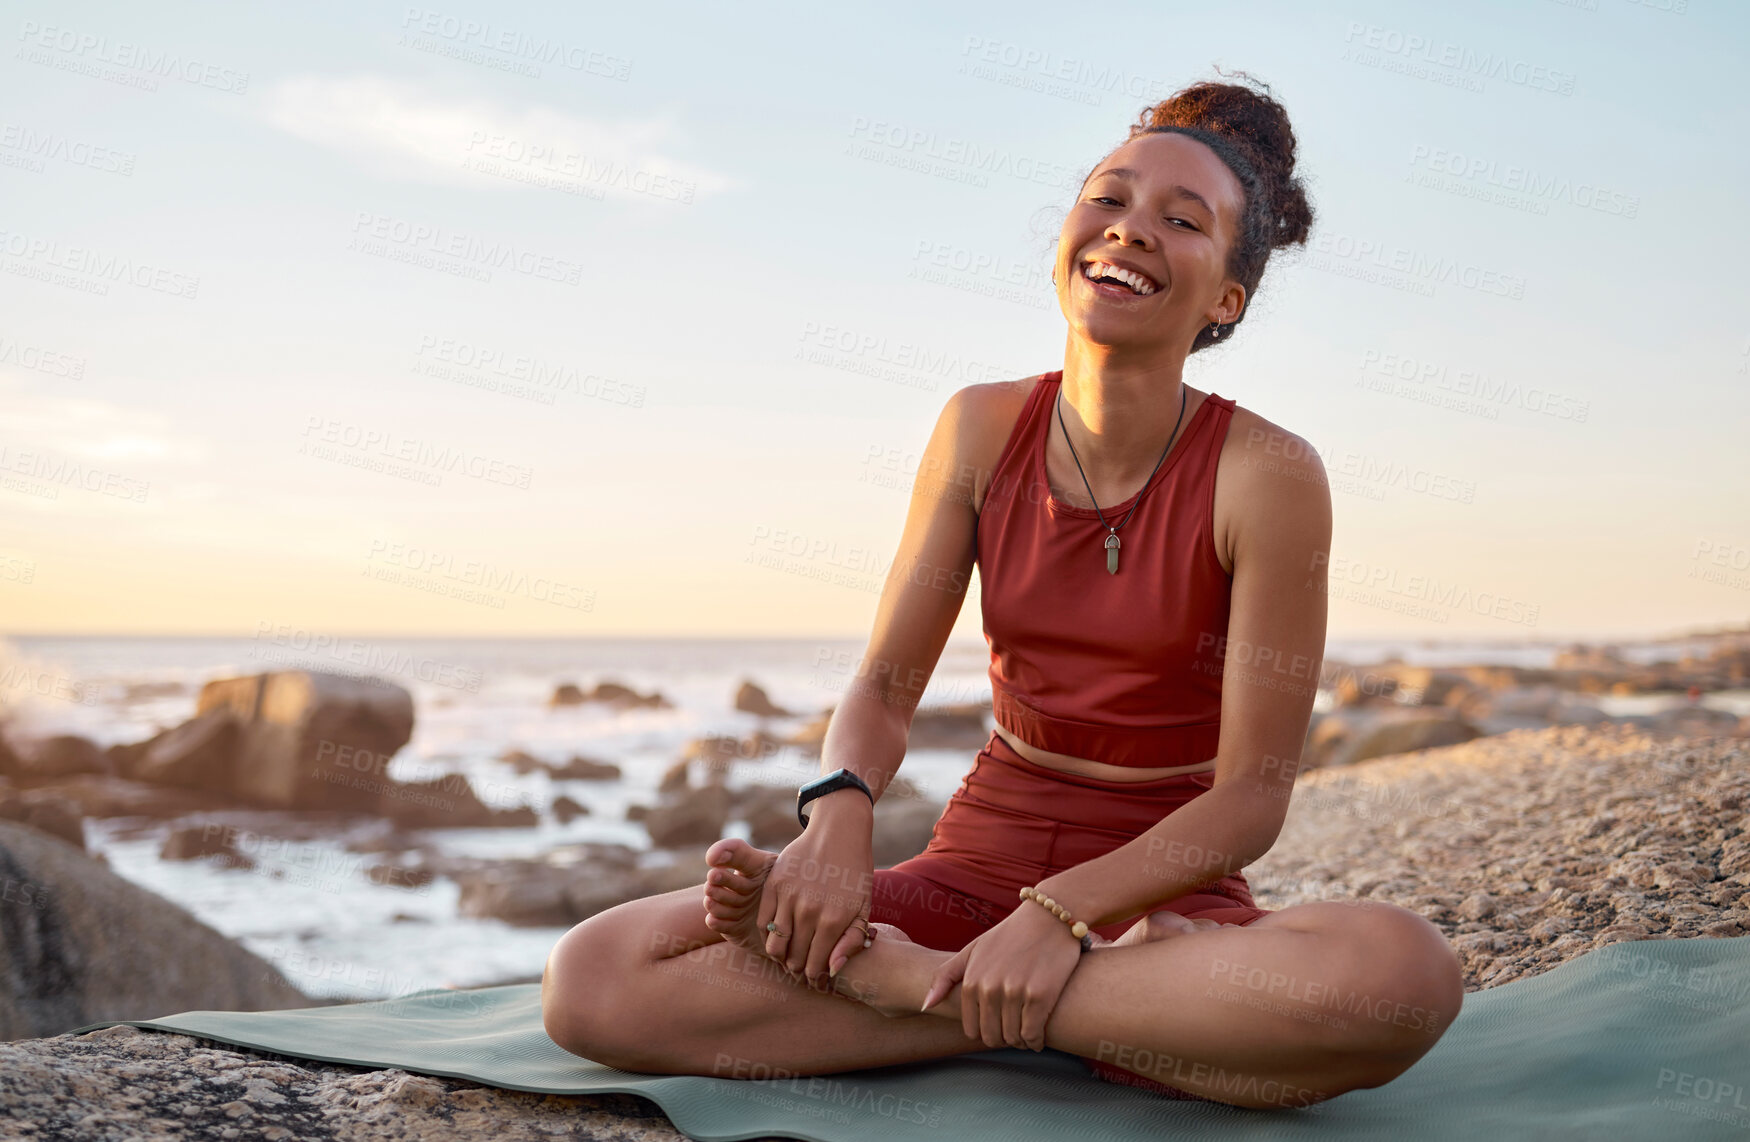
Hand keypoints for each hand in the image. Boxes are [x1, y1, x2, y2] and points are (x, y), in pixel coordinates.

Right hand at [757, 805, 874, 989]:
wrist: (838, 832)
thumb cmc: (855, 873)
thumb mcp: (863, 908)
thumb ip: (851, 941)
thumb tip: (832, 970)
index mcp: (833, 920)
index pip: (816, 966)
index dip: (814, 978)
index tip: (815, 979)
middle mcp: (808, 911)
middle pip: (794, 959)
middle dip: (798, 970)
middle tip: (801, 970)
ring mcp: (788, 897)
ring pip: (774, 944)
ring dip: (780, 956)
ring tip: (788, 956)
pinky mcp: (773, 884)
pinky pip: (762, 922)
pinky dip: (767, 935)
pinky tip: (778, 936)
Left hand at [920, 897, 1082, 1050]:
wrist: (1048, 918)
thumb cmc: (1010, 935)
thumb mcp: (972, 950)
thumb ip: (945, 977)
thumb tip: (925, 1007)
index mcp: (972, 981)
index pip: (972, 1030)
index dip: (985, 1032)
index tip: (997, 1026)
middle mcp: (990, 988)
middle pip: (993, 1037)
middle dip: (1003, 1039)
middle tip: (1013, 1032)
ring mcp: (1015, 993)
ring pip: (1013, 1038)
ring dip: (1020, 1041)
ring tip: (1026, 1033)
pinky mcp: (1041, 996)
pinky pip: (1033, 1035)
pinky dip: (1036, 1041)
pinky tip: (1039, 1036)